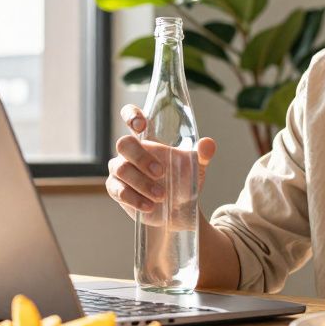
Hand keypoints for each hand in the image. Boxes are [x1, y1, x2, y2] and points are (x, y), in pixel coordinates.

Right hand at [105, 104, 215, 223]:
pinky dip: (135, 199)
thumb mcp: (195, 167)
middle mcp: (130, 151)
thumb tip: (208, 144)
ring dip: (142, 183)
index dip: (131, 115)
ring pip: (121, 169)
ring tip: (161, 196)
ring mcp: (120, 169)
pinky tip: (149, 206)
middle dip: (141, 158)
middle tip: (161, 173)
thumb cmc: (182, 181)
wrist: (177, 210)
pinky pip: (118, 190)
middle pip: (123, 144)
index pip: (131, 116)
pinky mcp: (117, 189)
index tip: (141, 126)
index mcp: (147, 138)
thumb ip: (201, 154)